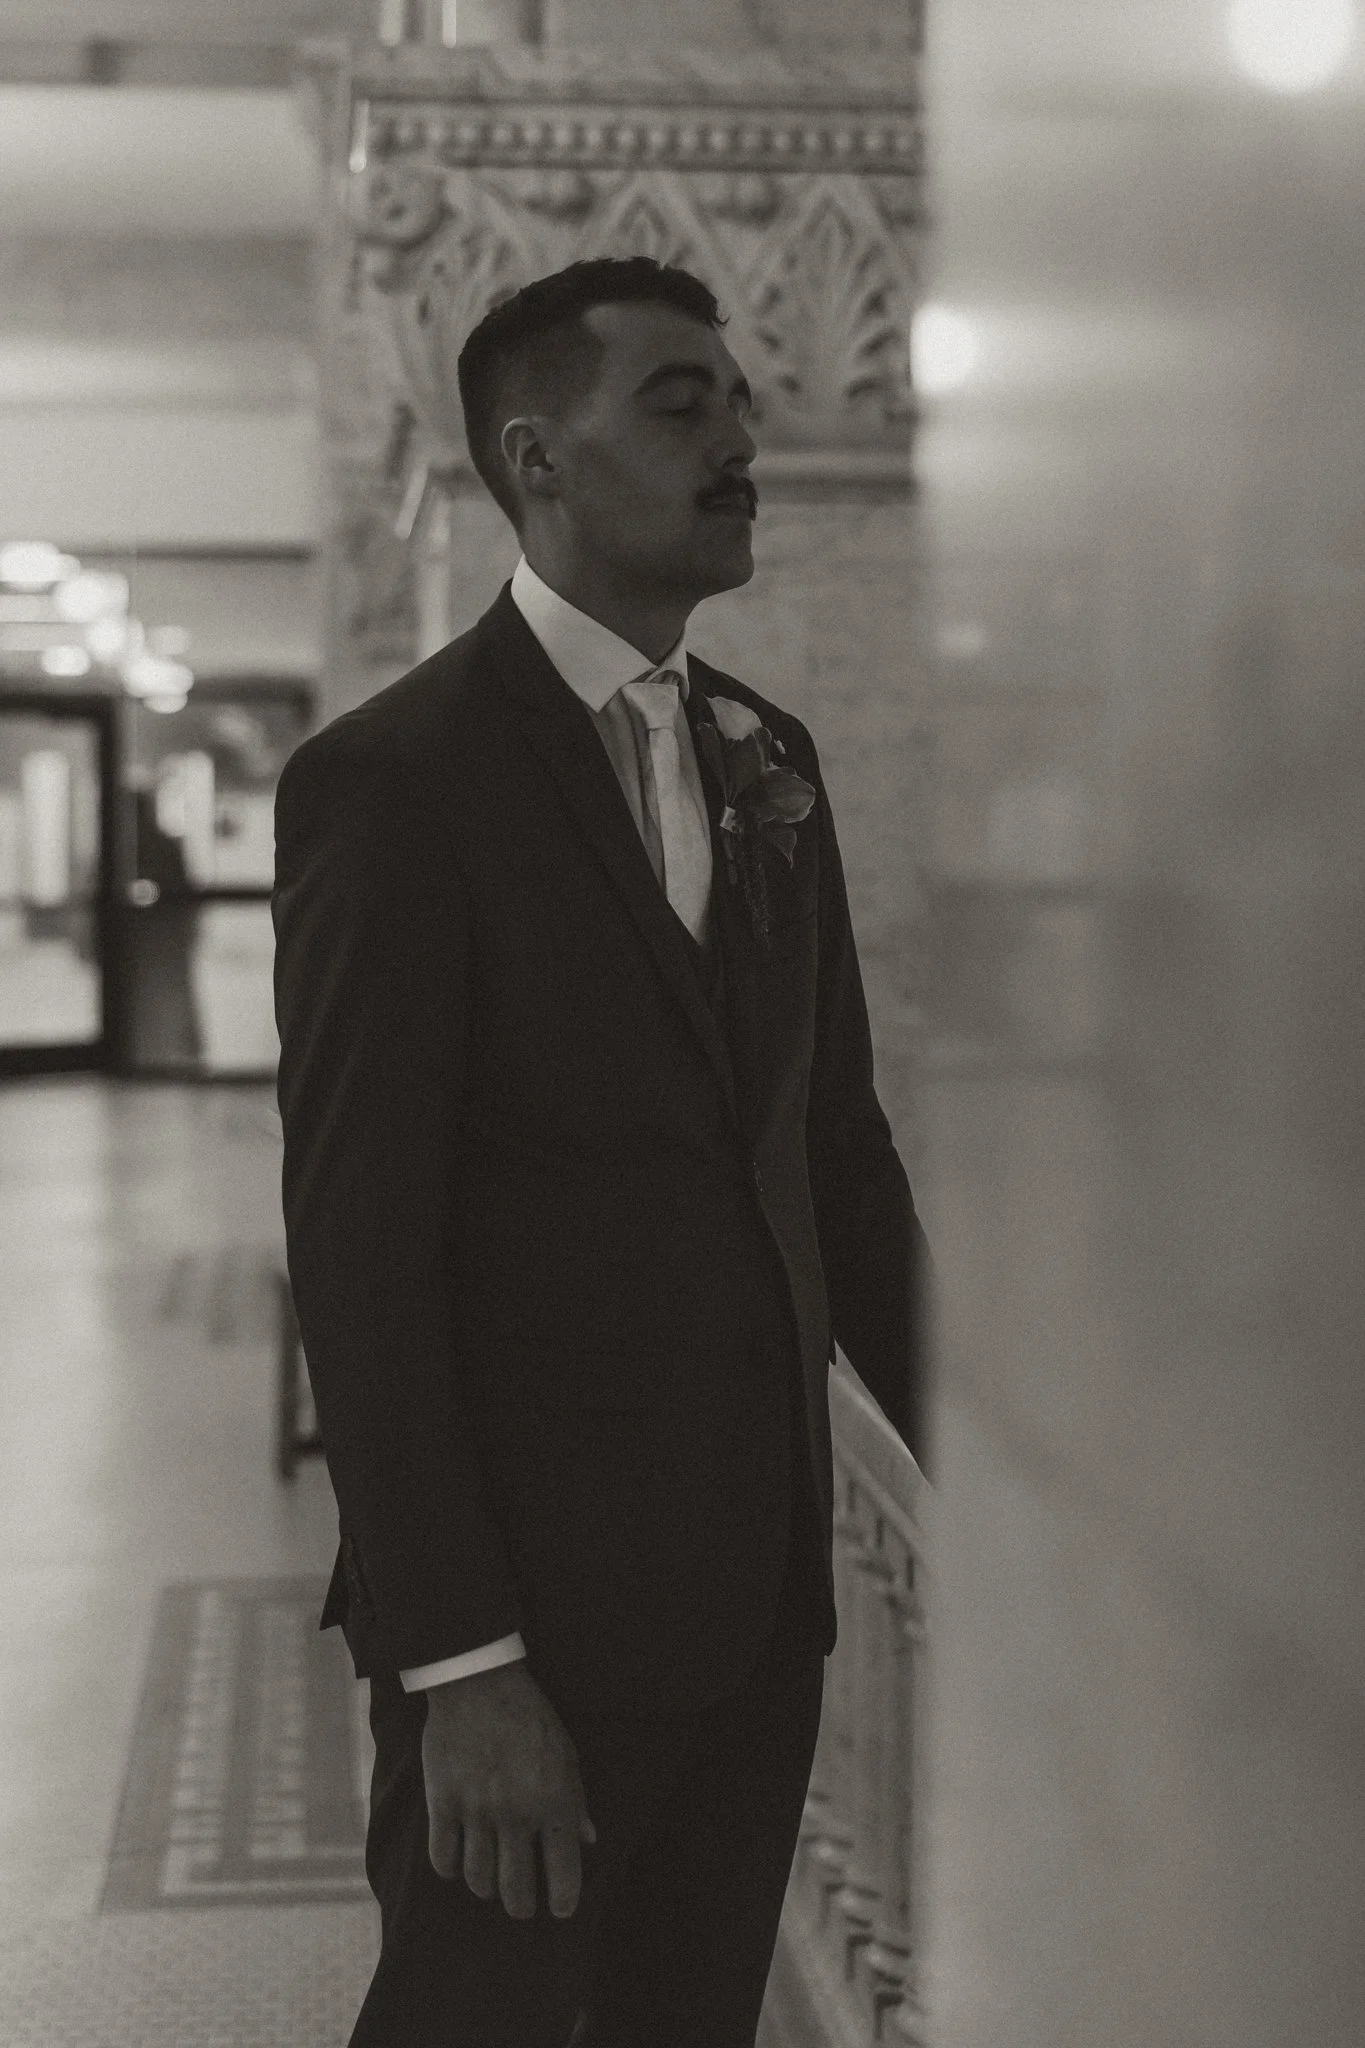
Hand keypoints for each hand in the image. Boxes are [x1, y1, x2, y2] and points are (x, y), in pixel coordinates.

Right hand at [420, 1658, 596, 1919]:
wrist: (480, 1683)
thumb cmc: (531, 1718)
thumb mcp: (567, 1754)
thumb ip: (576, 1801)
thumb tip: (587, 1840)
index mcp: (554, 1802)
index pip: (564, 1873)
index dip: (565, 1900)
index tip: (562, 1909)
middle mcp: (516, 1814)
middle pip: (516, 1889)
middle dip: (522, 1906)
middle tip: (522, 1905)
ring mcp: (477, 1811)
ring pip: (479, 1879)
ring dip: (486, 1888)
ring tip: (490, 1883)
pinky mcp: (443, 1802)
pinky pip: (443, 1858)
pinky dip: (451, 1869)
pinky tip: (458, 1861)